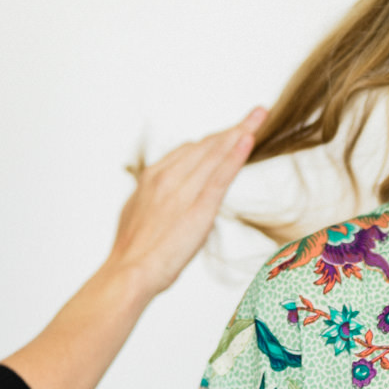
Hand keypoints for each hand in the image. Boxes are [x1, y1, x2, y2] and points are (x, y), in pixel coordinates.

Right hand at [106, 107, 265, 297]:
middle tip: (256, 115)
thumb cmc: (132, 252)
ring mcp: (183, 190)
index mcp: (152, 177)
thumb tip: (166, 197)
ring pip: (215, 154)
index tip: (229, 134)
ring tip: (260, 116)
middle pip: (206, 146)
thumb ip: (155, 199)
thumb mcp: (137, 214)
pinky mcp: (198, 208)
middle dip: (231, 129)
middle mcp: (167, 176)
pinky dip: (235, 155)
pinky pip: (220, 175)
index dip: (213, 142)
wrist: (128, 273)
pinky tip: (249, 139)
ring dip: (240, 132)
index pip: (189, 150)